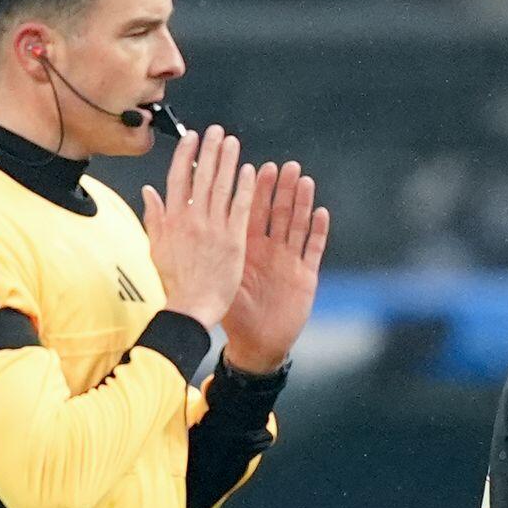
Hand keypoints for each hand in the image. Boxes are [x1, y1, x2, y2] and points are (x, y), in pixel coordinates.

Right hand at [142, 126, 254, 328]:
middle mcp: (193, 218)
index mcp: (173, 219)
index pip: (178, 177)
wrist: (191, 306)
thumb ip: (154, 216)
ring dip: (228, 161)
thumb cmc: (175, 281)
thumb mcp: (156, 246)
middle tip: (217, 131)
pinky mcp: (233, 239)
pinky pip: (240, 207)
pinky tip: (250, 171)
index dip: (186, 154)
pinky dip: (244, 188)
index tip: (192, 137)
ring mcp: (214, 227)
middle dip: (210, 150)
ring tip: (233, 142)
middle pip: (202, 175)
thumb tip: (148, 191)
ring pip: (222, 186)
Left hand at [224, 160, 332, 373]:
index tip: (257, 167)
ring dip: (302, 203)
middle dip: (282, 189)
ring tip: (304, 180)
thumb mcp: (218, 277)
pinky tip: (321, 212)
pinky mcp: (305, 276)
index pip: (252, 212)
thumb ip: (205, 248)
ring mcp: (289, 261)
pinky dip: (317, 231)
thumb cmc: (235, 312)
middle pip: (278, 213)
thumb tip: (186, 223)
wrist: (256, 342)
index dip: (256, 190)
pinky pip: (312, 250)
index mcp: (247, 247)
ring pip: (297, 225)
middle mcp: (270, 250)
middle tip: (286, 166)